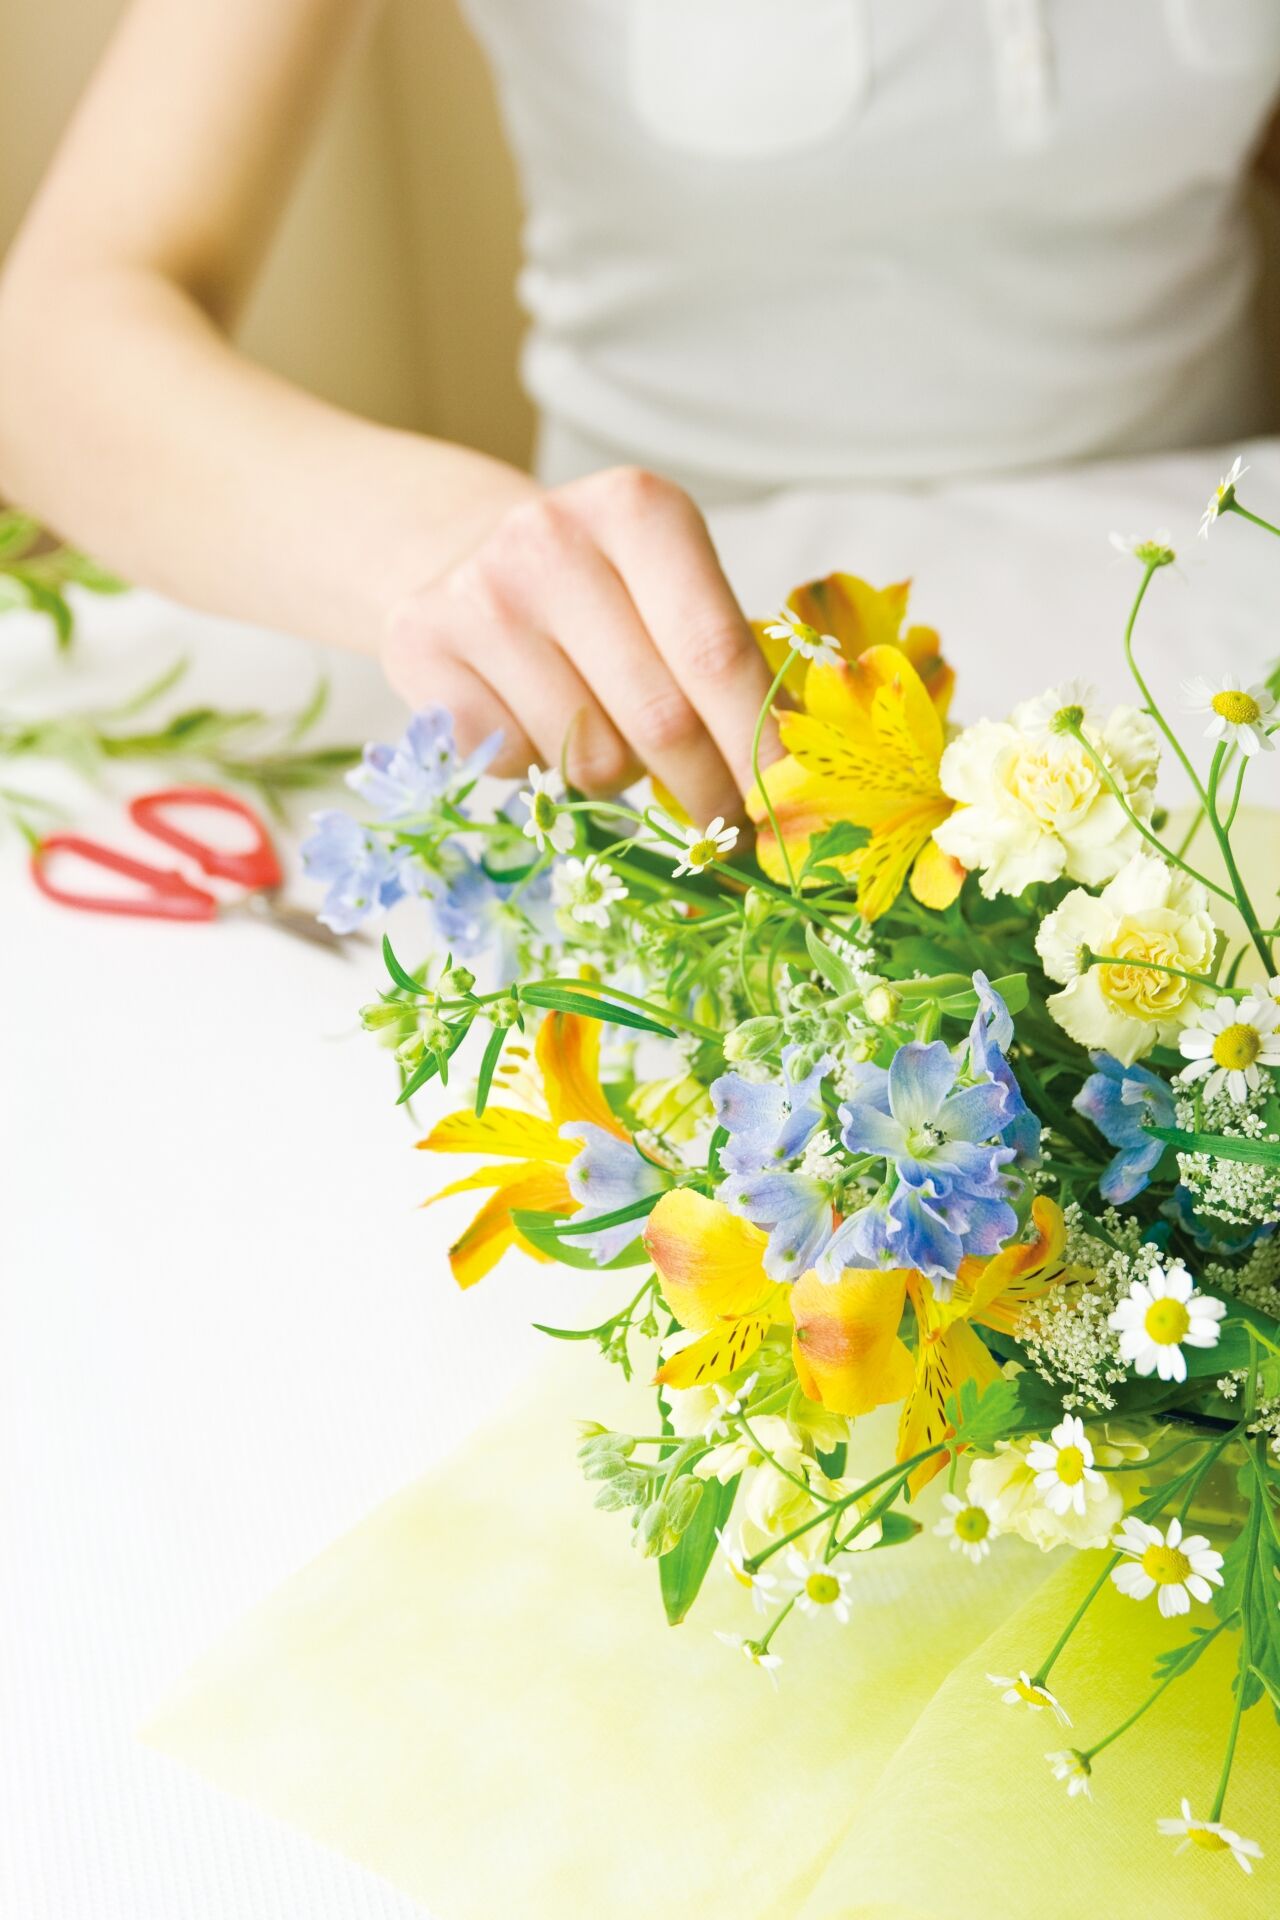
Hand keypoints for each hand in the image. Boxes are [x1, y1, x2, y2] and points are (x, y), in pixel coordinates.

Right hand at [379, 466, 778, 822]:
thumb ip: (731, 666)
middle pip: (661, 717)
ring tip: (605, 733)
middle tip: (723, 822)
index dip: (759, 744)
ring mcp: (479, 594)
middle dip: (706, 788)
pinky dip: (542, 772)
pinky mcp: (421, 647)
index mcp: (638, 510)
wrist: (460, 556)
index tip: (790, 808)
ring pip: (589, 755)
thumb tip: (792, 784)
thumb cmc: (600, 595)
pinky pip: (516, 764)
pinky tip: (536, 725)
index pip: (717, 652)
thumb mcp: (673, 593)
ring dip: (618, 776)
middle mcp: (551, 538)